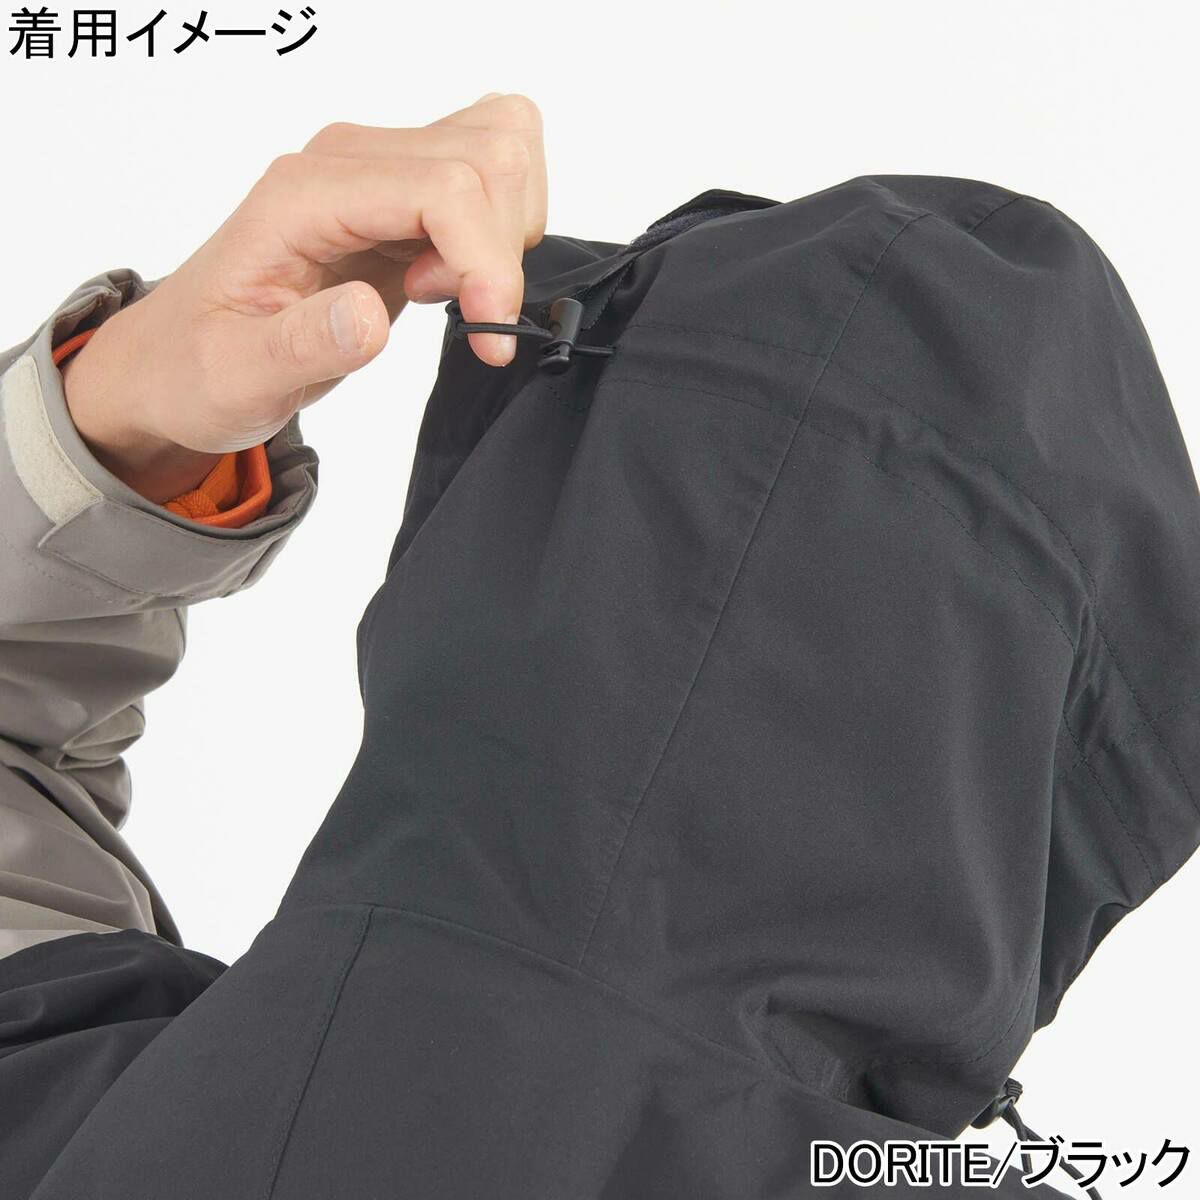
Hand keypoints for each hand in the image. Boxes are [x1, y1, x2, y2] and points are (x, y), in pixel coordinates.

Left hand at [60, 92, 546, 502]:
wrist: (175, 363)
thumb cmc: (199, 366)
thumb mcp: (236, 376)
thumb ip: (303, 345)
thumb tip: (368, 317)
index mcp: (306, 195)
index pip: (443, 186)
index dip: (486, 259)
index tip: (491, 333)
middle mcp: (347, 165)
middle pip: (487, 158)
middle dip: (500, 250)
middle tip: (460, 315)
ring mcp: (378, 176)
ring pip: (499, 153)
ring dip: (506, 235)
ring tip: (448, 296)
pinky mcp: (402, 200)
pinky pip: (488, 178)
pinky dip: (500, 231)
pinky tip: (453, 282)